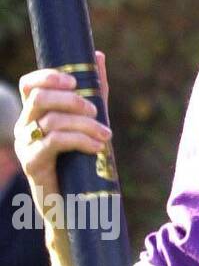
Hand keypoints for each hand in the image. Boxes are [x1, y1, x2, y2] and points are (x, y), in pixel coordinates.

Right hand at [14, 49, 112, 223]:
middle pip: (40, 98)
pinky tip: (97, 146)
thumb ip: (94, 94)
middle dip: (72, 100)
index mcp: (35, 115)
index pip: (31, 84)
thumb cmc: (82, 166)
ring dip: (84, 124)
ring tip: (106, 135)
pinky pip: (54, 142)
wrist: (74, 209)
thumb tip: (98, 57)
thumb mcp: (90, 125)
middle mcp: (24, 127)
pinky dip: (80, 140)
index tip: (75, 82)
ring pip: (51, 120)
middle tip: (96, 112)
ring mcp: (25, 146)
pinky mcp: (32, 164)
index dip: (49, 76)